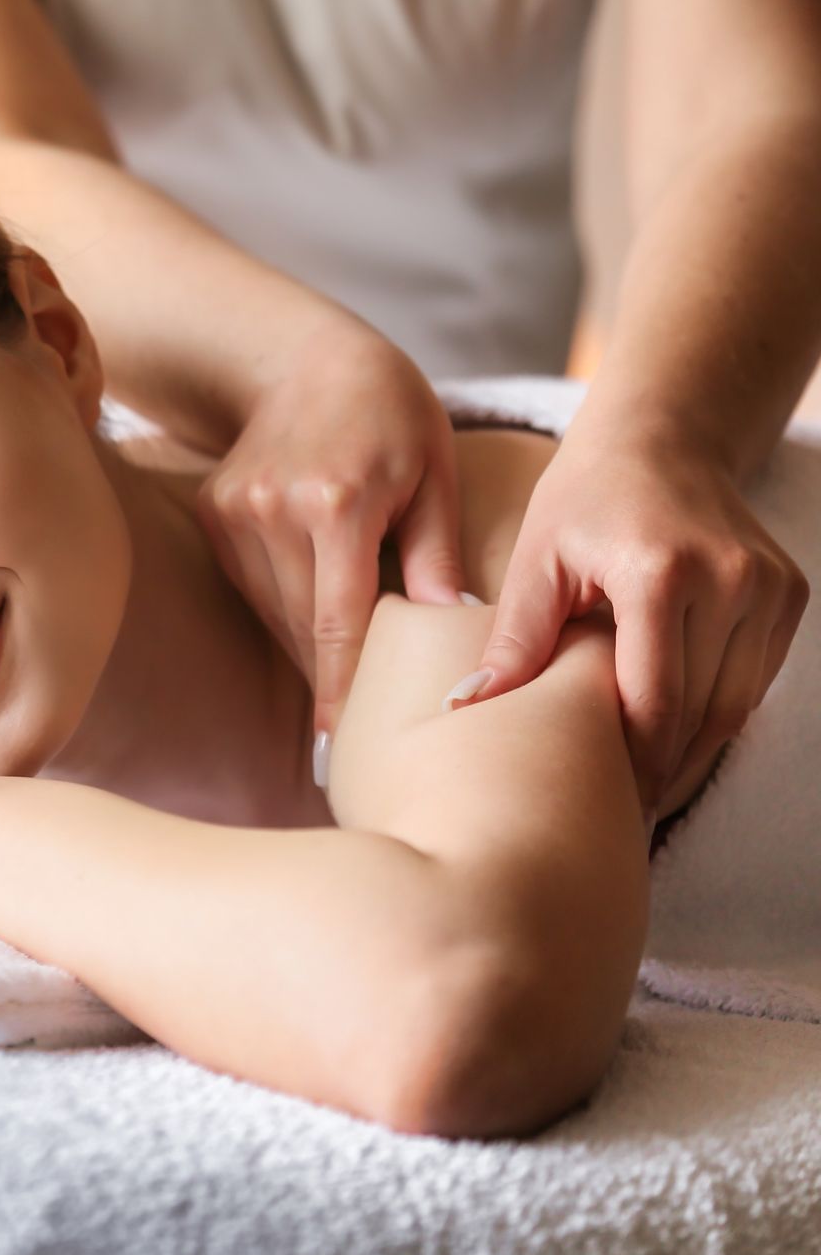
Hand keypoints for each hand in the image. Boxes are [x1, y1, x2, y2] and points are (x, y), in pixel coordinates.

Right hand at [194, 322, 467, 735]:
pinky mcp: (214, 513)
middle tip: (359, 731)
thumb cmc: (389, 412)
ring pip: (273, 612)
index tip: (345, 745)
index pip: (339, 624)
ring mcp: (236, 513)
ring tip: (342, 680)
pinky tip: (313, 612)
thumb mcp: (434, 473)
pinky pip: (253, 585)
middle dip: (332, 678)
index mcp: (338, 504)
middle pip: (301, 628)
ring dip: (307, 647)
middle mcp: (275, 511)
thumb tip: (453, 639)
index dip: (344, 691)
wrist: (304, 357)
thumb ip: (437, 558)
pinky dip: (284, 607)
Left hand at [459, 425, 808, 812]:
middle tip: (617, 814)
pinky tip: (674, 741)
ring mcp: (769, 587)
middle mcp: (728, 579)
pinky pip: (754, 679)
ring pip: (735, 705)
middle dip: (659, 770)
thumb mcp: (536, 561)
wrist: (659, 440)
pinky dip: (716, 714)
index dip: (628, 762)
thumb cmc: (582, 500)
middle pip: (699, 711)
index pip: (652, 698)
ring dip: (691, 752)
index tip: (598, 804)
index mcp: (658, 572)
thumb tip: (465, 706)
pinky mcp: (790, 593)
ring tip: (642, 790)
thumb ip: (513, 639)